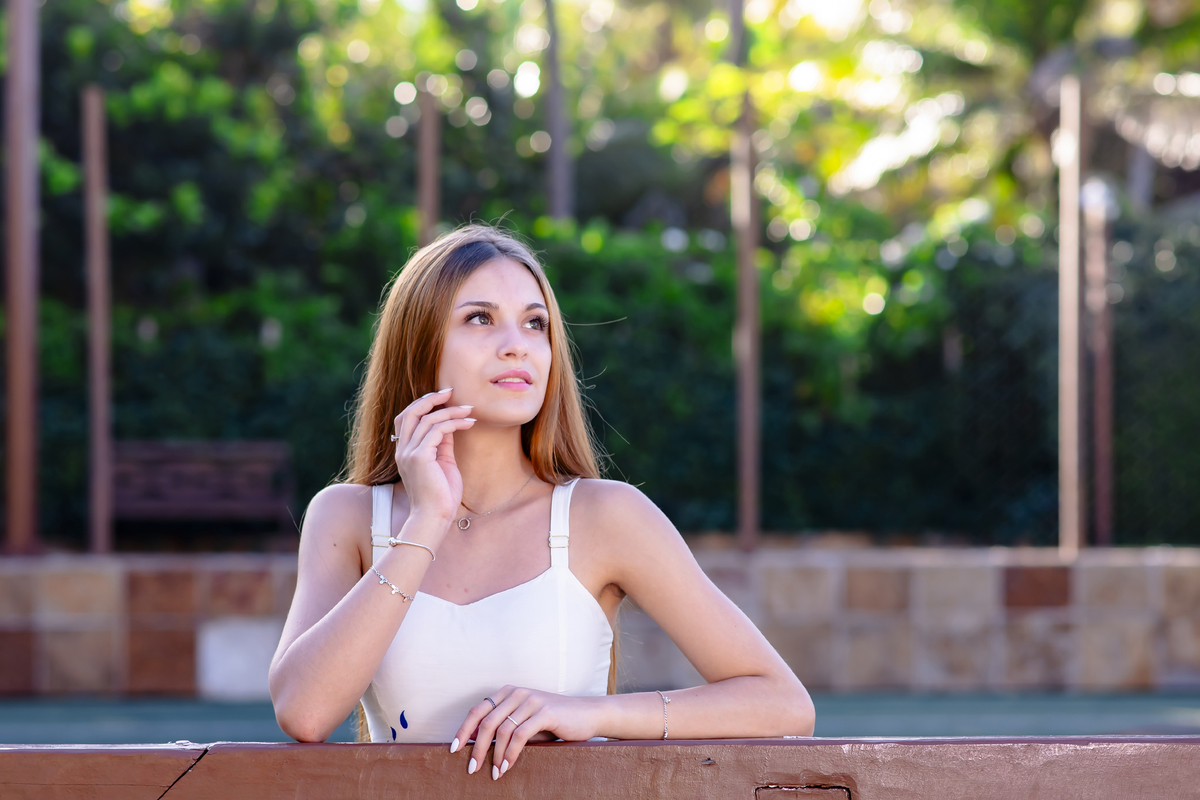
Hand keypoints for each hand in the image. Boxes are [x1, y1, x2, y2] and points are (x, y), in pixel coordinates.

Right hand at [392, 389, 474, 533]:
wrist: (433, 519)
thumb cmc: (440, 497)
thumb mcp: (442, 464)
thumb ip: (442, 444)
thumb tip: (449, 425)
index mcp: (405, 452)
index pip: (406, 419)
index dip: (422, 404)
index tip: (443, 397)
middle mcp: (402, 450)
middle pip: (410, 413)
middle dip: (431, 399)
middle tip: (452, 391)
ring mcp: (409, 454)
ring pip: (428, 420)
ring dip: (451, 411)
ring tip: (470, 410)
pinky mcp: (420, 458)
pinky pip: (437, 430)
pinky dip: (454, 423)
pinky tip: (469, 423)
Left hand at [451, 686, 601, 778]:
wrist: (587, 714)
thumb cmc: (554, 722)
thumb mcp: (526, 722)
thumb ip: (505, 728)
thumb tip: (479, 747)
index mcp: (508, 692)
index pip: (477, 710)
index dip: (463, 730)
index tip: (453, 749)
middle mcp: (517, 693)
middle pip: (486, 721)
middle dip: (476, 748)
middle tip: (471, 769)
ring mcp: (531, 700)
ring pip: (502, 730)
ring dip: (495, 755)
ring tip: (493, 773)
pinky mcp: (544, 712)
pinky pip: (520, 735)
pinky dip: (510, 754)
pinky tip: (507, 767)